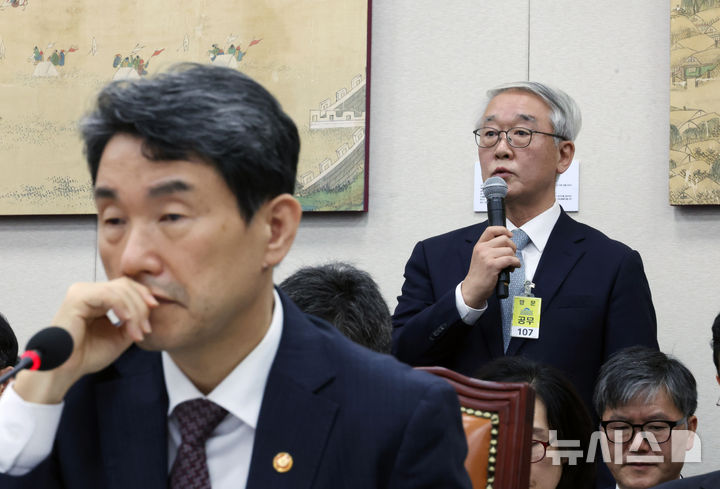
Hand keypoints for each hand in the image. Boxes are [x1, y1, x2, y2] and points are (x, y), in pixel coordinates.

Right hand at [14, 277, 157, 403]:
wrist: (68, 370)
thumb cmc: (88, 355)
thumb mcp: (120, 335)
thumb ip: (134, 320)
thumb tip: (149, 308)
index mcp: (98, 298)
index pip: (126, 286)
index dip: (143, 295)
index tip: (154, 310)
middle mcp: (89, 292)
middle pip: (126, 286)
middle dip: (141, 307)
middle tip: (145, 329)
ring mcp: (82, 292)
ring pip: (120, 290)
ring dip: (135, 311)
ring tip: (136, 332)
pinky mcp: (77, 298)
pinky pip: (108, 295)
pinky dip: (123, 307)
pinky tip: (126, 321)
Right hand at [461, 226, 520, 307]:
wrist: (473, 288)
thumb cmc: (479, 275)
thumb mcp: (480, 257)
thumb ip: (489, 249)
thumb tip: (506, 243)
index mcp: (479, 245)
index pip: (491, 230)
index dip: (503, 230)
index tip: (509, 235)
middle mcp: (482, 249)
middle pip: (504, 239)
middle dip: (512, 247)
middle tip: (511, 254)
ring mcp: (487, 257)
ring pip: (509, 250)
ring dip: (514, 257)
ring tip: (510, 264)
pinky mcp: (493, 266)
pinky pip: (510, 259)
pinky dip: (515, 263)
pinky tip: (513, 267)